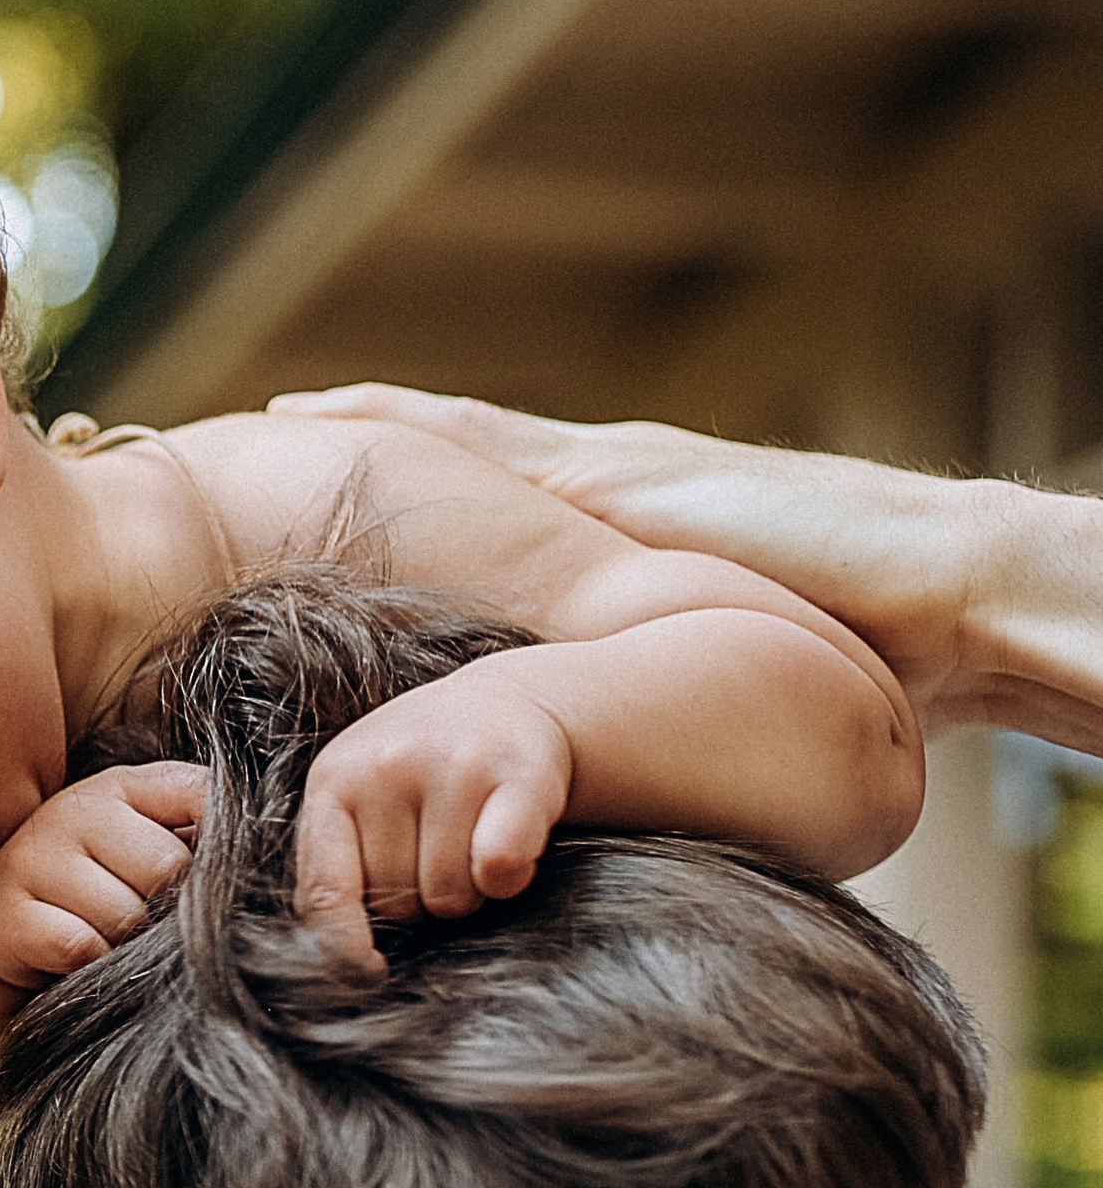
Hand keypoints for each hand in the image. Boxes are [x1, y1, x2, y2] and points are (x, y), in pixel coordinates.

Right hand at [0, 761, 203, 988]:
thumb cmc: (91, 893)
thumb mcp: (140, 850)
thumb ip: (192, 833)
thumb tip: (262, 852)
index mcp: (121, 787)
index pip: (201, 794)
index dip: (223, 842)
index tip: (214, 878)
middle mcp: (74, 810)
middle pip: (166, 867)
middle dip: (165, 908)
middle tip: (144, 920)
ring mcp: (33, 859)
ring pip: (124, 915)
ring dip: (124, 944)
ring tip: (106, 939)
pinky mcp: (4, 914)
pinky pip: (79, 946)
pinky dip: (88, 964)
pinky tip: (76, 959)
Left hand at [270, 383, 1002, 727]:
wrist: (920, 593)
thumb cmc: (830, 651)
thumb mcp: (693, 679)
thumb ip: (629, 698)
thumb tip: (571, 776)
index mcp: (614, 536)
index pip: (491, 509)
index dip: (411, 500)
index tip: (328, 502)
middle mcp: (602, 491)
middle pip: (459, 459)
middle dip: (369, 447)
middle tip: (267, 431)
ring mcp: (612, 474)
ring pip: (463, 436)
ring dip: (375, 424)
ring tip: (283, 410)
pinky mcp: (626, 479)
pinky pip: (497, 447)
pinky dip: (421, 429)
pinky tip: (353, 417)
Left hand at [294, 659, 574, 970]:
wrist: (509, 702)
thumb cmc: (422, 773)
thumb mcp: (359, 800)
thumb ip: (334, 866)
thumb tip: (337, 960)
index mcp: (333, 781)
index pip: (324, 893)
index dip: (343, 950)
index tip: (368, 973)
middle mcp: (386, 765)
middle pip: (397, 903)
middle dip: (422, 899)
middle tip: (440, 852)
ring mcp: (452, 764)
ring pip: (449, 895)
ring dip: (467, 891)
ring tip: (473, 841)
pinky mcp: (518, 772)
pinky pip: (499, 868)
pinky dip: (508, 879)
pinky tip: (509, 846)